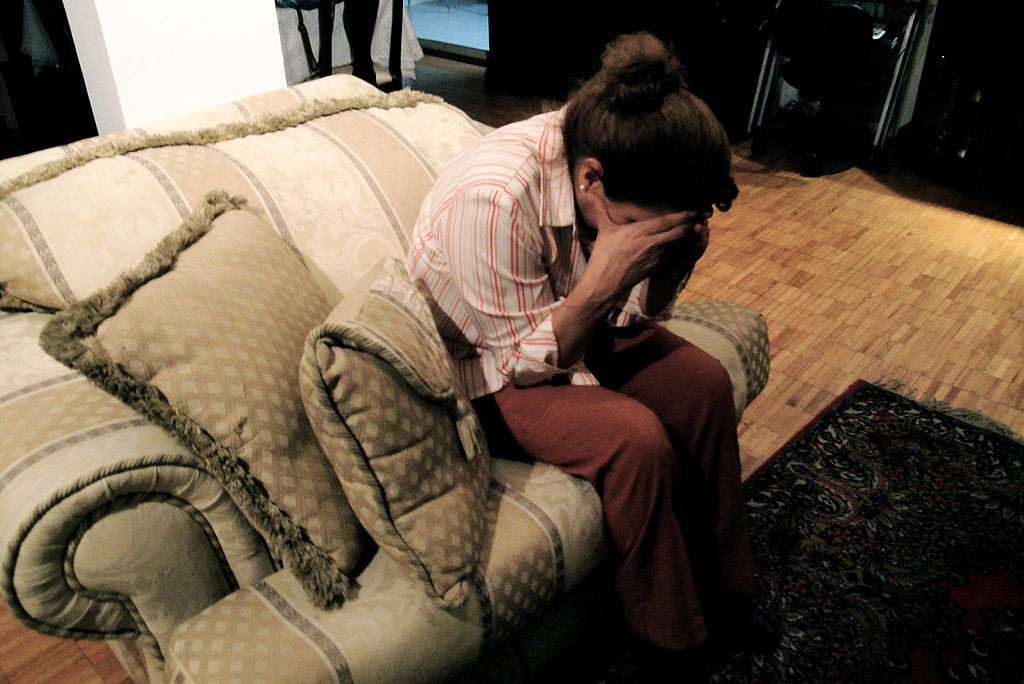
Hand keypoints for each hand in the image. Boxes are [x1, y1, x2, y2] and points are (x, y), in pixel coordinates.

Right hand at [584, 199, 703, 301]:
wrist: (604, 285)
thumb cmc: (603, 257)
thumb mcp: (604, 231)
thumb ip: (601, 211)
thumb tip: (590, 193)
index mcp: (638, 232)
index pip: (666, 221)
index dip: (682, 215)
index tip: (693, 208)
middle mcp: (650, 244)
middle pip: (677, 231)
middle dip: (690, 222)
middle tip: (703, 214)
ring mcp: (654, 257)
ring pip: (676, 242)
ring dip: (687, 234)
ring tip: (696, 224)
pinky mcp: (655, 267)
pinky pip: (670, 253)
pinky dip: (678, 246)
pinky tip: (682, 241)